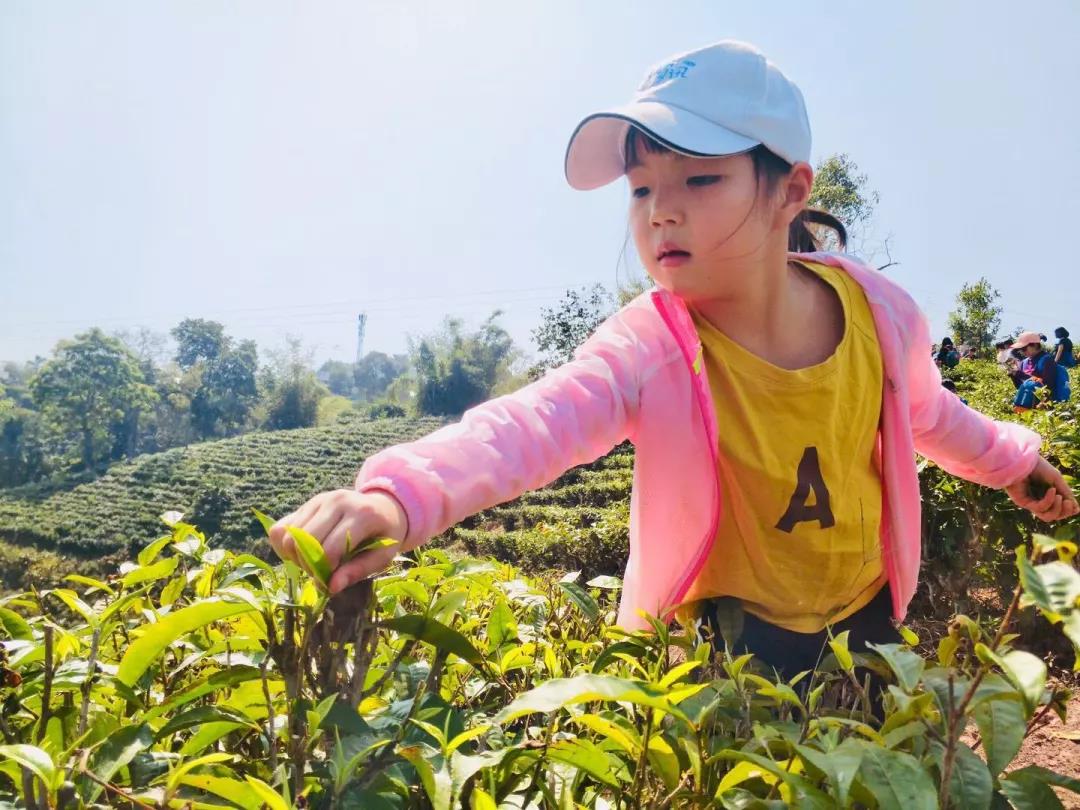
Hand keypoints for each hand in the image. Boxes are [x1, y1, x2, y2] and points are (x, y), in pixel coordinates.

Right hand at [267, 489, 409, 592]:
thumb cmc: (384, 535)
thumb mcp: (383, 555)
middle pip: (304, 540)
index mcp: (362, 513)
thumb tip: (331, 587)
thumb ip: (359, 570)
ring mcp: (319, 500)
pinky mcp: (306, 504)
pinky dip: (284, 547)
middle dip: (308, 565)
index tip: (329, 583)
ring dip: (295, 557)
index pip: (331, 548)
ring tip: (314, 562)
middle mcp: (337, 501)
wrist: (383, 507)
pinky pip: (280, 528)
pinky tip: (301, 553)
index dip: (325, 572)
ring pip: (288, 535)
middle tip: (321, 573)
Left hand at [1004, 457, 1078, 521]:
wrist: (1023, 459)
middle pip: (1054, 516)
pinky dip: (1048, 500)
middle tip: (1068, 502)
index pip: (1060, 511)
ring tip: (1060, 498)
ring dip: (1057, 509)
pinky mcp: (1023, 502)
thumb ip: (1066, 494)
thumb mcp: (1056, 480)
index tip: (1075, 506)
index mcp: (1048, 496)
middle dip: (1064, 512)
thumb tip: (1077, 510)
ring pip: (1046, 517)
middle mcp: (1039, 501)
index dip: (1068, 511)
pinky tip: (1051, 490)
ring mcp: (1031, 502)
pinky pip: (1039, 508)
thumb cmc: (1039, 467)